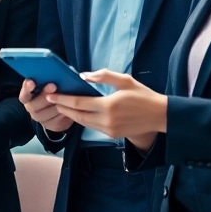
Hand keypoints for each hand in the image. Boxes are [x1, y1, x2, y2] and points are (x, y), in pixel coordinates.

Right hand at [20, 79, 73, 133]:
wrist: (58, 111)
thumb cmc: (52, 92)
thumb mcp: (48, 86)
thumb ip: (46, 80)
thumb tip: (54, 71)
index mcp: (28, 97)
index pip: (24, 95)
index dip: (26, 89)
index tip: (31, 82)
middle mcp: (31, 108)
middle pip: (34, 105)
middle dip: (44, 95)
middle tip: (53, 85)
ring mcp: (40, 118)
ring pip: (48, 112)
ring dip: (57, 104)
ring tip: (65, 96)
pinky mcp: (50, 125)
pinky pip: (57, 119)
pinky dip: (64, 111)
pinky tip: (70, 106)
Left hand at [47, 69, 167, 140]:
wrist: (159, 116)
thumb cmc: (143, 95)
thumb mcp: (125, 80)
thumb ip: (103, 76)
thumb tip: (84, 76)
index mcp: (108, 105)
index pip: (79, 103)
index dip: (63, 99)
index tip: (51, 95)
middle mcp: (106, 120)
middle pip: (77, 115)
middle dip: (63, 107)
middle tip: (51, 100)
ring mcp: (109, 129)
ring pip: (83, 123)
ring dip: (71, 115)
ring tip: (62, 106)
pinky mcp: (112, 135)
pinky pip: (92, 127)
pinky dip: (83, 120)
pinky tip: (78, 113)